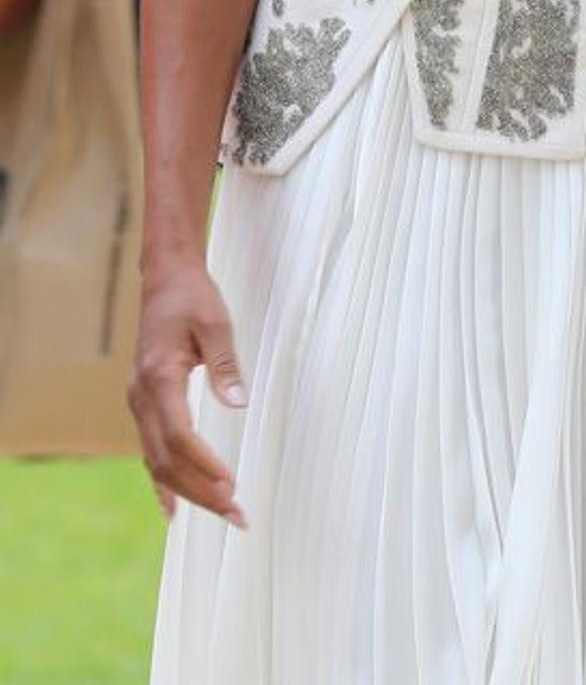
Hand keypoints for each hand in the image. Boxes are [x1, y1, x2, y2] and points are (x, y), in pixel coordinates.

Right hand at [128, 258, 248, 526]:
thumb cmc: (193, 297)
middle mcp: (141, 397)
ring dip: (188, 491)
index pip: (180, 434)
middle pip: (167, 459)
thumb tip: (239, 404)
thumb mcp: (215, 323)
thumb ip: (226, 364)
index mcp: (159, 377)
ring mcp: (138, 403)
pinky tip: (173, 509)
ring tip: (223, 513)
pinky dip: (163, 483)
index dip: (204, 464)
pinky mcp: (143, 405)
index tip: (232, 483)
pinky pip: (150, 451)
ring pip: (157, 462)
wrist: (165, 280)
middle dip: (201, 491)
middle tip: (236, 514)